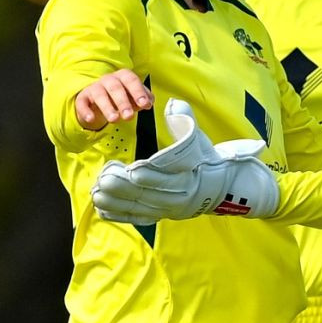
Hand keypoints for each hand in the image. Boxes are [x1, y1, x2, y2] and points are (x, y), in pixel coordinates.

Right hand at [74, 69, 152, 130]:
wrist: (97, 100)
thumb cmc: (120, 97)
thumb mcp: (133, 97)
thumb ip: (144, 98)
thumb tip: (149, 101)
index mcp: (123, 77)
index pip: (131, 80)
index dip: (138, 91)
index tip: (144, 104)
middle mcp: (108, 80)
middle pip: (115, 87)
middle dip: (123, 102)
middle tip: (129, 116)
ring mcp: (95, 88)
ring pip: (100, 95)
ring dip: (107, 107)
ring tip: (114, 119)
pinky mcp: (83, 98)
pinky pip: (82, 102)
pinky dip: (85, 111)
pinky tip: (91, 118)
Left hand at [91, 98, 279, 223]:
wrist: (223, 187)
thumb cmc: (206, 158)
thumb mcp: (199, 138)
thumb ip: (185, 121)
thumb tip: (174, 105)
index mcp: (190, 178)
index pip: (167, 177)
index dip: (149, 174)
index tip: (131, 169)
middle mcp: (179, 197)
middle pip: (149, 194)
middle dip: (124, 189)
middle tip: (104, 180)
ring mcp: (170, 209)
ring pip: (141, 208)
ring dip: (117, 202)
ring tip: (98, 193)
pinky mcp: (163, 215)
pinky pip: (139, 217)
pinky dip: (121, 215)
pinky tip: (103, 209)